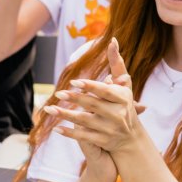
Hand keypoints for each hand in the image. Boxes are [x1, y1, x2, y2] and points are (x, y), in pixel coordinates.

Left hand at [44, 39, 142, 156]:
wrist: (131, 138)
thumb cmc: (125, 104)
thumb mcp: (125, 85)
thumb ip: (117, 63)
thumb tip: (112, 40)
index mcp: (123, 98)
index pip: (105, 91)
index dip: (90, 87)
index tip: (74, 82)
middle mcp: (118, 114)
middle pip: (93, 105)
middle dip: (75, 99)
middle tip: (58, 94)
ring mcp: (109, 129)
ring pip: (85, 121)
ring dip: (66, 116)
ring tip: (50, 110)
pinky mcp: (102, 141)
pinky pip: (83, 137)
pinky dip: (70, 133)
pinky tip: (56, 128)